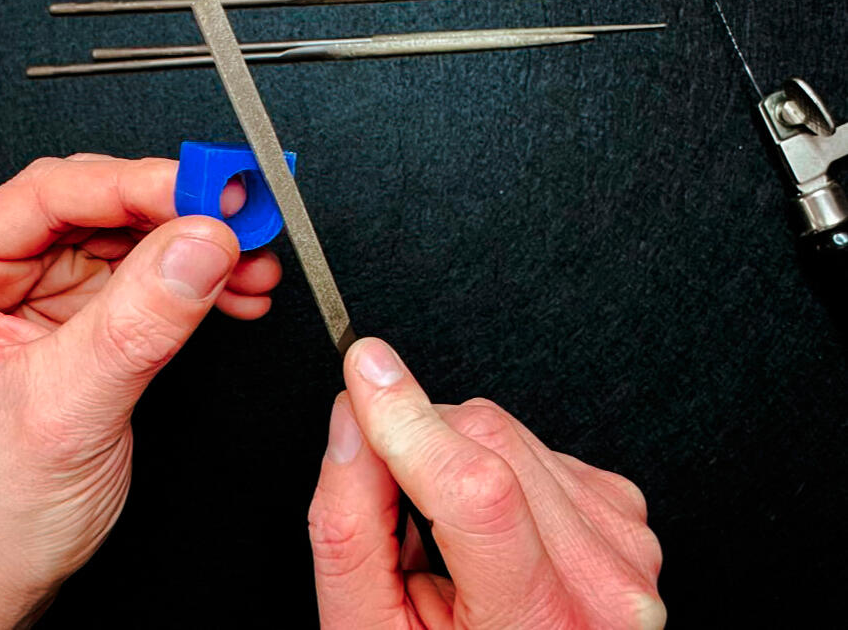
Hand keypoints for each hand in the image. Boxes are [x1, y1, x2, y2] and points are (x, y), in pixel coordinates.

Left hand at [0, 155, 279, 627]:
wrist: (8, 556)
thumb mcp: (69, 408)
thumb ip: (139, 320)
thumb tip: (201, 241)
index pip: (47, 195)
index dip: (137, 184)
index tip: (209, 187)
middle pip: (96, 201)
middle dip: (180, 211)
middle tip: (246, 214)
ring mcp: (34, 280)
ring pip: (131, 228)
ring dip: (199, 243)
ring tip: (253, 258)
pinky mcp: (78, 302)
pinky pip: (147, 265)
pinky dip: (196, 274)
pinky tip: (235, 285)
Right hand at [309, 338, 664, 628]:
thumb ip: (348, 527)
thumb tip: (352, 419)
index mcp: (539, 624)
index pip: (474, 488)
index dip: (409, 416)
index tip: (364, 369)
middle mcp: (601, 581)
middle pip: (487, 439)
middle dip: (419, 441)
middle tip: (397, 512)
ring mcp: (623, 545)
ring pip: (510, 430)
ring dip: (457, 456)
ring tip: (450, 541)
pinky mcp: (625, 512)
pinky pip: (539, 447)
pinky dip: (495, 467)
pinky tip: (489, 531)